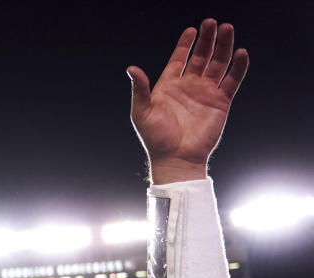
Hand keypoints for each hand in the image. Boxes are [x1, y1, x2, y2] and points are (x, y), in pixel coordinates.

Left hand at [128, 18, 248, 183]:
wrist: (175, 158)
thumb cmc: (156, 138)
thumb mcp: (141, 112)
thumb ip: (139, 89)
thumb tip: (132, 68)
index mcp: (169, 86)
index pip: (179, 59)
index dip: (185, 44)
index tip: (191, 30)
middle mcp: (188, 87)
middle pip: (201, 56)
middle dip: (207, 40)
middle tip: (211, 23)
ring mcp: (205, 93)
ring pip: (218, 64)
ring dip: (223, 47)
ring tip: (227, 29)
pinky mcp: (220, 102)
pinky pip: (232, 81)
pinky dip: (237, 67)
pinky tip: (240, 53)